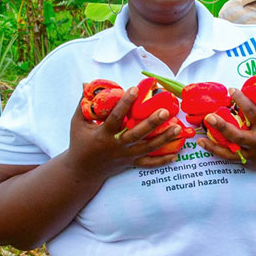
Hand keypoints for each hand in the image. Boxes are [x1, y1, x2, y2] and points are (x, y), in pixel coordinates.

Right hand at [66, 86, 181, 181]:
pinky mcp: (131, 164)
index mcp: (103, 135)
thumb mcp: (77, 123)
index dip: (124, 103)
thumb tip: (86, 84)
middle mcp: (116, 147)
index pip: (115, 117)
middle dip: (152, 123)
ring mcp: (126, 157)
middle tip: (165, 111)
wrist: (82, 172)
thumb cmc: (79, 143)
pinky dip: (162, 161)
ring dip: (164, 139)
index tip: (134, 89)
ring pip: (147, 149)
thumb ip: (83, 104)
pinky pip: (148, 164)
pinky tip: (175, 155)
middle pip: (137, 135)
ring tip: (177, 129)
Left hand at [197, 88, 255, 170]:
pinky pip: (228, 157)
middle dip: (223, 126)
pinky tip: (202, 143)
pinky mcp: (246, 161)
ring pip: (230, 150)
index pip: (253, 113)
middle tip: (209, 116)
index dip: (242, 101)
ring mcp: (251, 153)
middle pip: (238, 135)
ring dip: (213, 144)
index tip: (232, 90)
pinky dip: (215, 151)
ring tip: (200, 135)